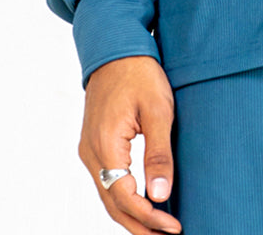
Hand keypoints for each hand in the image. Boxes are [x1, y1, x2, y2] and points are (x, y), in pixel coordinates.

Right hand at [78, 55, 182, 233]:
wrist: (115, 47)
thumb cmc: (139, 72)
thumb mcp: (158, 109)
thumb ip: (158, 154)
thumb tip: (160, 196)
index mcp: (105, 145)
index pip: (125, 198)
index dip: (150, 218)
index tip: (174, 228)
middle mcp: (90, 153)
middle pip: (112, 205)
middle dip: (139, 227)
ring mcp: (89, 150)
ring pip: (108, 196)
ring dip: (131, 216)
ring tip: (157, 230)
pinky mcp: (94, 145)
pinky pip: (106, 182)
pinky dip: (123, 199)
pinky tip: (143, 204)